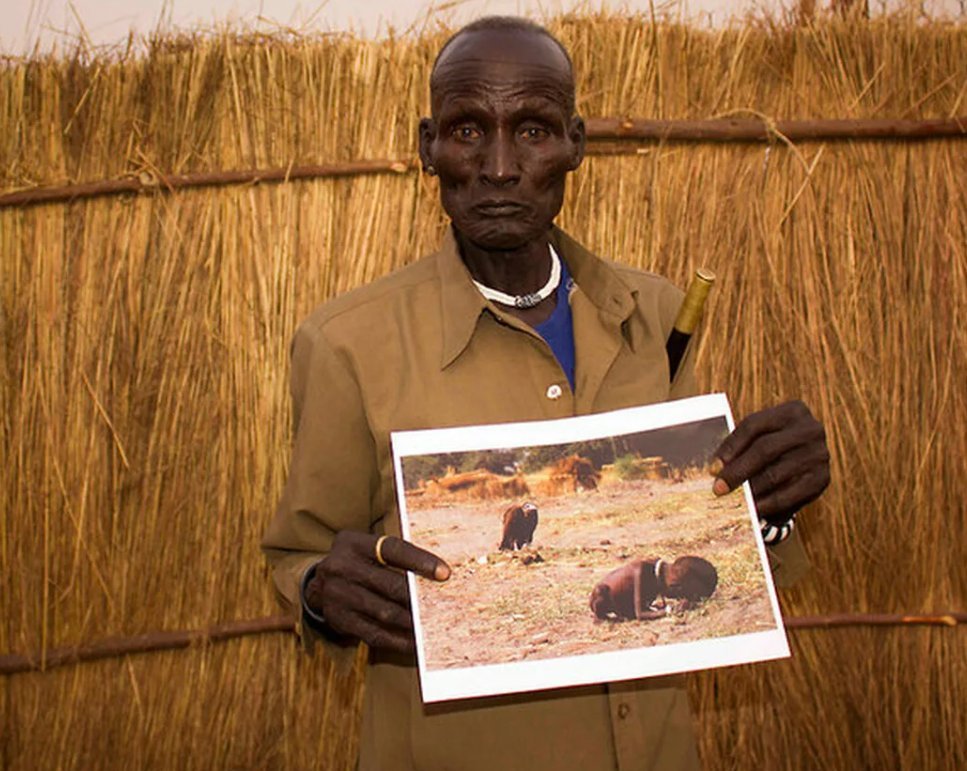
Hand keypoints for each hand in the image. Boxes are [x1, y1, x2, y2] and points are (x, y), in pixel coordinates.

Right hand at [305, 532, 449, 653]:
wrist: (317, 584)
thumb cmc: (358, 563)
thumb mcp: (368, 548)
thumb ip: (396, 556)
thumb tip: (439, 573)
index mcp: (354, 543)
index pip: (393, 550)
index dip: (420, 561)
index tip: (445, 573)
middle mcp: (342, 567)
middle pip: (390, 584)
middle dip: (419, 597)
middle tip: (445, 605)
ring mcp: (338, 595)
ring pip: (385, 612)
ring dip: (412, 621)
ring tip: (434, 626)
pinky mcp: (340, 620)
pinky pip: (374, 633)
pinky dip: (398, 640)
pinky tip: (415, 643)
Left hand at [713, 400, 829, 522]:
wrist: (808, 459)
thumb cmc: (775, 444)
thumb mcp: (763, 435)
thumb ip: (743, 445)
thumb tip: (716, 468)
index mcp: (793, 410)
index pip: (754, 425)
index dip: (731, 446)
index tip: (713, 466)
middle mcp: (809, 429)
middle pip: (764, 449)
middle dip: (737, 471)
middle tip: (718, 488)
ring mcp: (819, 454)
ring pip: (775, 474)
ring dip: (749, 490)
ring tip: (731, 500)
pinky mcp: (822, 479)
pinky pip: (789, 495)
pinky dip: (767, 504)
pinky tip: (752, 510)